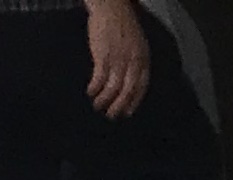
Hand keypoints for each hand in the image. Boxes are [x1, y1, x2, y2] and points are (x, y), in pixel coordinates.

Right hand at [86, 0, 150, 117]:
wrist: (111, 6)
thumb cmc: (122, 23)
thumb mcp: (137, 42)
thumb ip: (136, 60)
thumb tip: (131, 80)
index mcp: (142, 58)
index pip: (141, 86)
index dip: (134, 102)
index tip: (128, 113)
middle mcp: (132, 61)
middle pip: (128, 91)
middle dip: (119, 106)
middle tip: (111, 116)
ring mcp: (118, 59)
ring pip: (113, 89)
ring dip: (105, 101)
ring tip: (98, 106)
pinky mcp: (103, 56)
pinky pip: (99, 79)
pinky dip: (95, 88)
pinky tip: (90, 92)